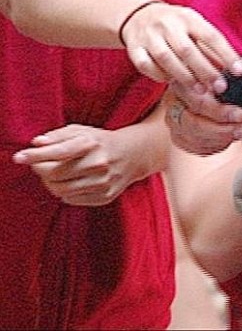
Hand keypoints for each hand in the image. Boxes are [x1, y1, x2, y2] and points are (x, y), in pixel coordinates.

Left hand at [12, 125, 142, 205]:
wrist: (134, 154)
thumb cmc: (101, 141)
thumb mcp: (82, 131)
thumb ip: (58, 135)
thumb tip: (36, 143)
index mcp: (92, 144)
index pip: (57, 152)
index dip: (34, 156)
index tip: (19, 157)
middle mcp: (99, 164)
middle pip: (54, 174)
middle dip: (41, 170)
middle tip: (40, 165)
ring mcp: (103, 182)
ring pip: (61, 190)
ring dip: (50, 183)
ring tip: (54, 175)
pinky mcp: (105, 196)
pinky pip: (72, 199)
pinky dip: (65, 192)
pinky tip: (71, 182)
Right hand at [121, 1, 241, 86]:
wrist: (139, 15)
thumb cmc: (176, 26)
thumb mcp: (194, 28)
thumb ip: (211, 48)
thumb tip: (235, 71)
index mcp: (189, 18)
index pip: (211, 36)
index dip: (226, 55)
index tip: (239, 72)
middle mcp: (168, 24)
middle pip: (188, 50)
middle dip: (206, 71)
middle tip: (220, 87)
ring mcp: (149, 36)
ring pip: (166, 59)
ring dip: (185, 77)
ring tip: (200, 91)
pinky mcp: (134, 47)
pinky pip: (146, 65)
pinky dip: (159, 75)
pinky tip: (169, 80)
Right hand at [165, 81, 241, 155]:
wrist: (209, 93)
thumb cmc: (219, 84)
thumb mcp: (230, 80)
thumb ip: (241, 87)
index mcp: (184, 82)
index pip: (198, 101)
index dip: (221, 110)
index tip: (241, 115)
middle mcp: (173, 102)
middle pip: (194, 122)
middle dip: (223, 128)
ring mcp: (173, 121)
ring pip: (195, 137)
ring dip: (221, 138)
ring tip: (241, 133)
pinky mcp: (178, 136)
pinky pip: (194, 147)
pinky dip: (214, 145)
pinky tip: (228, 140)